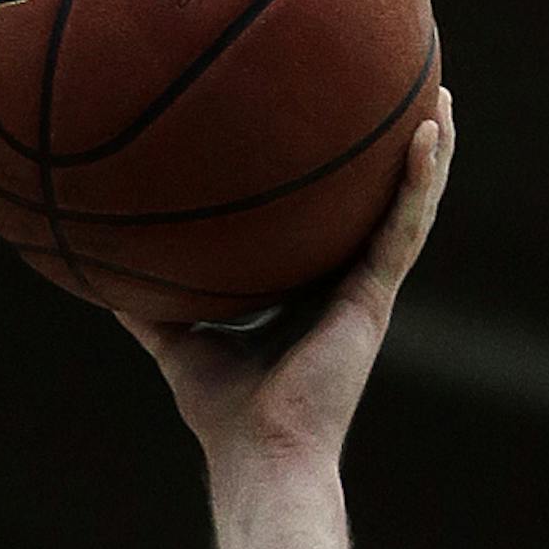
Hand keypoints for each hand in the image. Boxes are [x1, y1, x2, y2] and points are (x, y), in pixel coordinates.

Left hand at [121, 87, 454, 473]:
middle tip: (412, 95)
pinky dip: (420, 180)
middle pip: (381, 208)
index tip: (342, 133)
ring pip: (410, 209)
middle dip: (398, 156)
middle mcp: (348, 287)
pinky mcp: (375, 298)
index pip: (333, 228)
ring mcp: (367, 291)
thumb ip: (152, 310)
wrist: (258, 454)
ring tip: (443, 95)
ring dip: (431, 153)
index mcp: (313, 296)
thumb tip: (104, 279)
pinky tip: (428, 131)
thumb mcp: (179, 343)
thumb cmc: (223, 415)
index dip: (344, 187)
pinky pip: (404, 227)